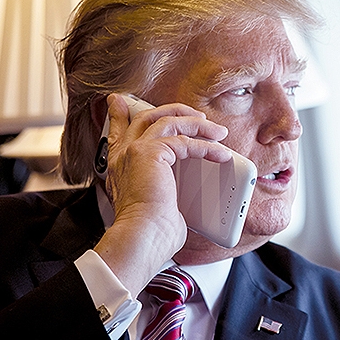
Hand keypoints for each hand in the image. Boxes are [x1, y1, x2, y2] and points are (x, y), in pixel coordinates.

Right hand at [92, 94, 231, 293]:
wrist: (142, 238)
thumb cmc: (150, 231)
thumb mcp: (157, 203)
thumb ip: (165, 188)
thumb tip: (188, 194)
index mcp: (120, 165)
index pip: (119, 130)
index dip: (120, 113)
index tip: (122, 101)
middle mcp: (123, 155)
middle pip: (146, 116)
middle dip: (174, 110)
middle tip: (196, 115)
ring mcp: (134, 151)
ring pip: (167, 121)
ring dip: (196, 125)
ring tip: (217, 132)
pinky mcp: (150, 154)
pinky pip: (183, 141)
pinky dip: (206, 146)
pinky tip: (221, 154)